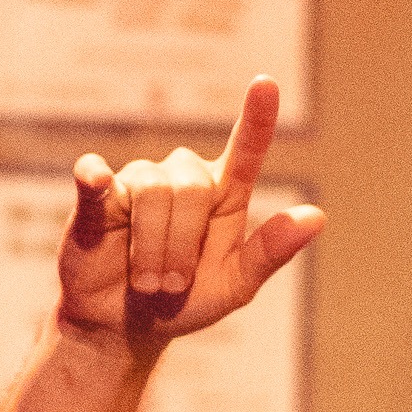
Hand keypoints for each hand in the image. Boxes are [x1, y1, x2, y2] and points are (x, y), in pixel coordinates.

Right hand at [57, 77, 323, 354]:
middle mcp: (183, 178)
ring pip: (152, 192)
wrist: (124, 327)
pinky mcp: (95, 196)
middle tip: (172, 285)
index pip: (246, 150)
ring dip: (151, 249)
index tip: (266, 83)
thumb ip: (270, 252)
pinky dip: (94, 177)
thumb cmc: (184, 303)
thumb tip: (317, 217)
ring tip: (147, 282)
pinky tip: (96, 181)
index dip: (257, 118)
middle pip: (192, 188)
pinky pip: (95, 176)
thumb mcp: (235, 286)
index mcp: (224, 195)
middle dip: (183, 246)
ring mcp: (137, 182)